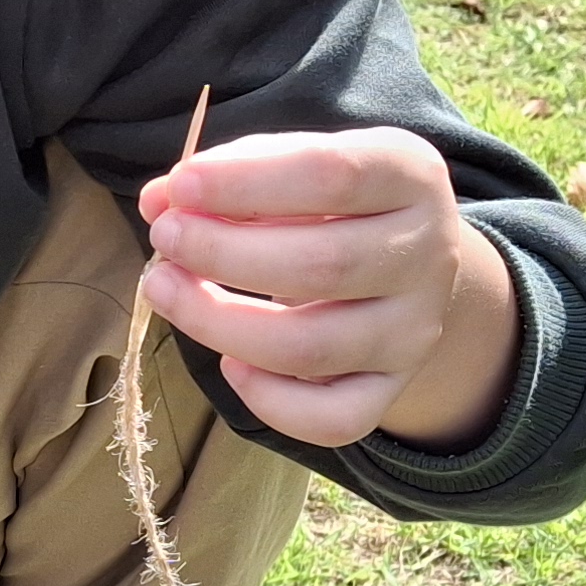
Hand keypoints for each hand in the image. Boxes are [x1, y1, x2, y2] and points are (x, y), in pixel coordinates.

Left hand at [139, 127, 518, 451]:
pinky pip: (334, 419)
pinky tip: (231, 365)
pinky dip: (270, 400)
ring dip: (220, 323)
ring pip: (312, 348)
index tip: (181, 188)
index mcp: (410, 176)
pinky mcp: (392, 387)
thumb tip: (159, 202)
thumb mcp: (295, 167)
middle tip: (165, 239)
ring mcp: (413, 330)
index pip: (333, 175)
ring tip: (164, 290)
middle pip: (323, 265)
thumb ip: (231, 175)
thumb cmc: (331, 203)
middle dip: (223, 254)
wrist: (405, 263)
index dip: (247, 182)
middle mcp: (426, 256)